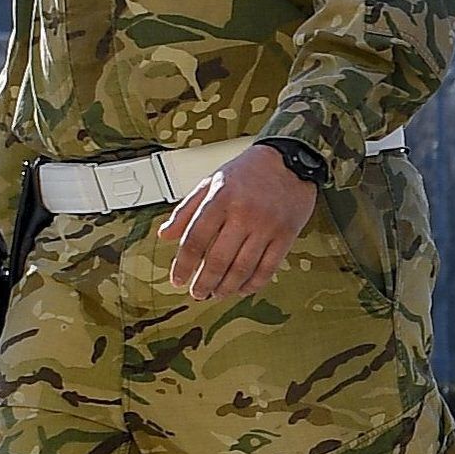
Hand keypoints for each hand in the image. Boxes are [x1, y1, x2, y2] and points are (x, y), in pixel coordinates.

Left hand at [160, 144, 318, 301]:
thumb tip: (165, 234)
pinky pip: (268, 268)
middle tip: (197, 294)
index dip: (184, 265)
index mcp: (220, 198)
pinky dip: (253, 284)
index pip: (195, 240)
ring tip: (217, 294)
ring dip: (226, 288)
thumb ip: (186, 210)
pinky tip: (242, 289)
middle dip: (204, 283)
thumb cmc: (248, 171)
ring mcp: (266, 226)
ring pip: (242, 268)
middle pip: (218, 260)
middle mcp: (243, 213)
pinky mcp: (286, 235)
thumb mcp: (211, 182)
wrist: (289, 160)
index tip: (178, 280)